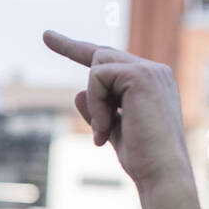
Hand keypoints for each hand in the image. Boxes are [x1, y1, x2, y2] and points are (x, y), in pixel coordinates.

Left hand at [43, 30, 191, 190]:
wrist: (162, 173)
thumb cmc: (143, 159)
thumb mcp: (114, 132)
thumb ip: (98, 112)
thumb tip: (78, 93)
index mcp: (151, 83)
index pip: (114, 62)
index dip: (82, 50)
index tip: (52, 37)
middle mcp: (154, 72)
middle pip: (102, 54)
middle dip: (70, 46)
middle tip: (46, 35)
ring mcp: (150, 71)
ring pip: (97, 66)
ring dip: (93, 101)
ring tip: (103, 132)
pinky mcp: (140, 75)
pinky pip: (97, 77)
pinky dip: (95, 104)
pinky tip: (106, 130)